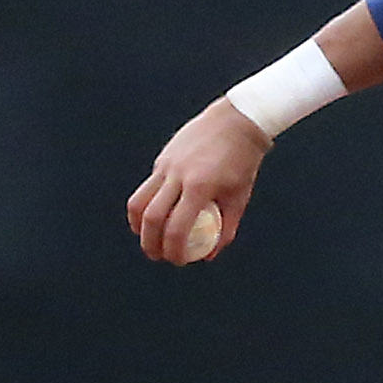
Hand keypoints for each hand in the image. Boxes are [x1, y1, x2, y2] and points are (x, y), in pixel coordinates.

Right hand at [128, 101, 268, 262]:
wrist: (237, 121)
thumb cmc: (243, 163)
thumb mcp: (239, 198)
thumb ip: (225, 228)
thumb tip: (208, 256)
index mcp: (199, 187)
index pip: (177, 229)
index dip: (174, 251)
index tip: (179, 261)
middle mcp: (178, 175)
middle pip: (151, 218)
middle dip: (150, 243)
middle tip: (157, 256)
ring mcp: (167, 164)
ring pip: (140, 201)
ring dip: (139, 225)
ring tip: (148, 238)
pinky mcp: (163, 158)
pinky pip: (148, 187)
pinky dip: (147, 205)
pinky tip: (154, 216)